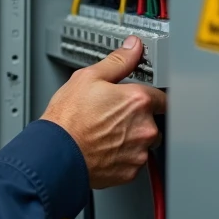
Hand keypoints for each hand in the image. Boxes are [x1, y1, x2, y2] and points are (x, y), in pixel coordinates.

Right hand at [41, 36, 165, 188]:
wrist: (56, 153)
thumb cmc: (68, 119)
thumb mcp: (87, 78)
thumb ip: (117, 61)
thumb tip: (133, 47)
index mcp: (138, 101)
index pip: (162, 97)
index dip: (149, 97)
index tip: (137, 99)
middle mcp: (145, 127)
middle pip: (154, 121)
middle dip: (137, 119)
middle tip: (113, 117)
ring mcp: (139, 152)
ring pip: (144, 143)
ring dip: (131, 139)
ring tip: (105, 134)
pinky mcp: (131, 171)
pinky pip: (133, 161)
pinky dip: (122, 157)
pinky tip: (104, 148)